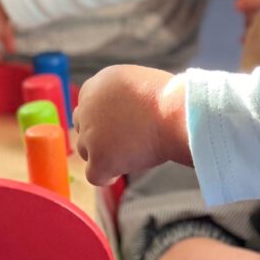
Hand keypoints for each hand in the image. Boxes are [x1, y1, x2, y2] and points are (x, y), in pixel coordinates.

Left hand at [73, 66, 190, 185]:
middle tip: (123, 142)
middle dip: (99, 136)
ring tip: (130, 153)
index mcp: (96, 85)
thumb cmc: (168, 99)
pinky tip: (121, 171)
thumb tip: (118, 112)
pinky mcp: (99, 157)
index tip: (118, 127)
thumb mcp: (136, 83)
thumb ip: (119, 96)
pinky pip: (94, 174)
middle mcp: (87, 106)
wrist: (177, 114)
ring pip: (86, 151)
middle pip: (82, 128)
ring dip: (103, 154)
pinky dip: (107, 176)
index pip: (86, 107)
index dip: (102, 120)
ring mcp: (90, 133)